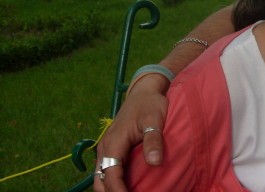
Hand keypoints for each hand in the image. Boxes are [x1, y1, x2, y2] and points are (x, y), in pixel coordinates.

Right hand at [93, 74, 169, 191]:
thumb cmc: (150, 104)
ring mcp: (107, 149)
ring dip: (111, 188)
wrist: (144, 92)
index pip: (110, 176)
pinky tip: (126, 187)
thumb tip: (154, 162)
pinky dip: (113, 182)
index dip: (118, 191)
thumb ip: (153, 140)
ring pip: (101, 177)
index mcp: (113, 143)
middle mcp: (106, 148)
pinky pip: (107, 170)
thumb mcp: (154, 119)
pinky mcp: (112, 149)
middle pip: (100, 181)